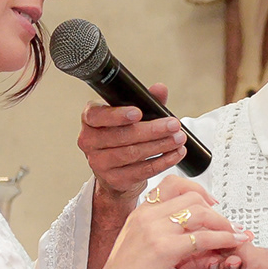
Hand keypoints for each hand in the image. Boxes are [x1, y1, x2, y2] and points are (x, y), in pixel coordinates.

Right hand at [80, 82, 188, 211]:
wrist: (116, 170)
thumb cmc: (123, 134)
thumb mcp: (132, 114)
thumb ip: (146, 101)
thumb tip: (160, 89)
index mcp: (90, 119)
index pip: (97, 115)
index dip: (117, 115)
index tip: (138, 113)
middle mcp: (89, 141)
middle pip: (121, 136)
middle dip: (152, 130)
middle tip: (174, 125)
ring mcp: (99, 163)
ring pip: (132, 154)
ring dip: (160, 146)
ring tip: (179, 139)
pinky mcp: (114, 180)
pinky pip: (141, 171)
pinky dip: (162, 162)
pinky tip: (175, 154)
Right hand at [94, 192, 248, 268]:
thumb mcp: (144, 250)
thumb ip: (168, 239)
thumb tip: (198, 238)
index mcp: (140, 213)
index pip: (172, 184)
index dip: (197, 190)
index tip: (211, 203)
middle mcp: (146, 216)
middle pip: (192, 196)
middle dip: (215, 210)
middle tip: (228, 225)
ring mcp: (154, 229)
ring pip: (200, 212)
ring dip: (223, 223)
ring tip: (235, 235)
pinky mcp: (164, 248)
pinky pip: (202, 237)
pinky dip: (222, 239)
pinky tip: (232, 244)